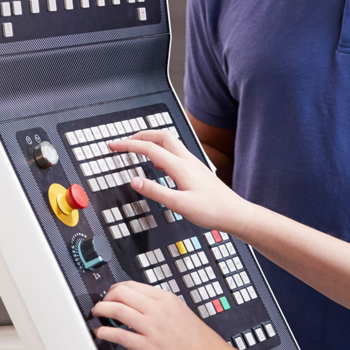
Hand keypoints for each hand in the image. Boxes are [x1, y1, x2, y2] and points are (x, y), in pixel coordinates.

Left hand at [91, 282, 237, 349]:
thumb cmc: (200, 340)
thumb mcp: (180, 310)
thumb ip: (160, 304)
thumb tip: (140, 302)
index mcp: (166, 298)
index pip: (132, 285)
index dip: (115, 288)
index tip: (110, 293)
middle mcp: (158, 309)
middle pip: (121, 293)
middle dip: (106, 297)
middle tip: (101, 303)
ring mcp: (152, 327)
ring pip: (117, 310)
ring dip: (101, 310)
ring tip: (96, 314)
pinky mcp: (148, 346)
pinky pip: (120, 335)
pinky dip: (105, 332)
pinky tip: (100, 333)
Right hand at [107, 130, 252, 235]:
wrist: (235, 214)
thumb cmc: (212, 211)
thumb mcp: (179, 205)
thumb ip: (155, 191)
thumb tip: (134, 180)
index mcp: (180, 167)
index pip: (149, 148)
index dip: (128, 145)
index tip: (113, 146)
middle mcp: (187, 160)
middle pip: (161, 136)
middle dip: (140, 135)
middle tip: (124, 142)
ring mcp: (193, 163)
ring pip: (169, 142)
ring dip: (151, 141)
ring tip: (138, 149)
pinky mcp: (197, 170)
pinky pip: (176, 152)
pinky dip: (161, 152)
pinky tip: (160, 165)